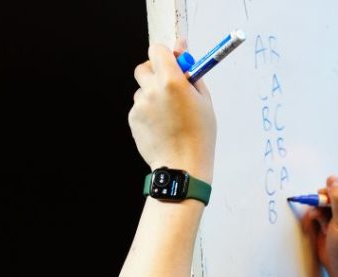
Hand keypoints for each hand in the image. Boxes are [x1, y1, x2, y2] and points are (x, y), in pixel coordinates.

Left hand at [129, 40, 216, 182]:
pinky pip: (140, 107)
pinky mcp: (133, 118)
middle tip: (170, 85)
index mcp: (172, 81)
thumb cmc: (199, 135)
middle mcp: (152, 89)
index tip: (175, 61)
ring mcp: (139, 105)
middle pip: (144, 67)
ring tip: (170, 115)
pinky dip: (149, 111)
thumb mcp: (205, 101)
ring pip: (142, 89)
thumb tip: (184, 55)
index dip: (166, 54)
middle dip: (156, 72)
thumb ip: (192, 75)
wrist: (183, 165)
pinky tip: (163, 126)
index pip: (157, 50)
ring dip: (153, 95)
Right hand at [302, 173, 337, 276]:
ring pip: (325, 196)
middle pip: (337, 186)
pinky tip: (315, 223)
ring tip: (318, 218)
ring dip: (318, 205)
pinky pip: (318, 207)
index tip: (332, 196)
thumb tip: (332, 179)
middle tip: (321, 203)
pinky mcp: (330, 218)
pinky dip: (314, 213)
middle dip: (327, 195)